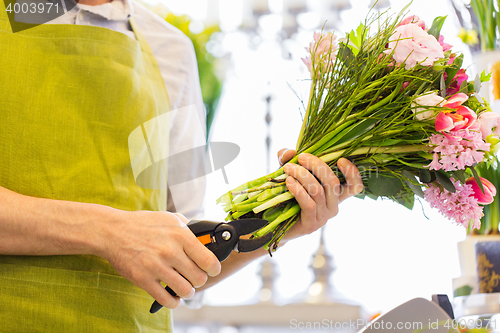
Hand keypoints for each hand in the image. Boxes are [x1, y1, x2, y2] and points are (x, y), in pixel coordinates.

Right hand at [98, 211, 220, 308]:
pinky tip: (172, 295)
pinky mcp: (143, 280)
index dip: (214, 268)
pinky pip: (166, 299)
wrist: (112, 231)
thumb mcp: (169, 218)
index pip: (209, 260)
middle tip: (194, 276)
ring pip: (185, 290)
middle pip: (199, 278)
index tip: (212, 270)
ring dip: (187, 291)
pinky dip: (173, 301)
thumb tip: (204, 238)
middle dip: (199, 279)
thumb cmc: (143, 224)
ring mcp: (156, 267)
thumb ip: (188, 228)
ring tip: (184, 286)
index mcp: (180, 235)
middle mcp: (170, 251)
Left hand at [277, 149, 362, 240]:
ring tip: (288, 168)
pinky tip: (288, 181)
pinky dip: (298, 190)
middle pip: (333, 182)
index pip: (355, 186)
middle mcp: (333, 206)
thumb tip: (291, 152)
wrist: (273, 221)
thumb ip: (288, 158)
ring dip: (302, 175)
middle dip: (317, 165)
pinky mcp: (311, 225)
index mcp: (335, 194)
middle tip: (301, 157)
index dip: (353, 173)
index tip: (340, 160)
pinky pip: (308, 204)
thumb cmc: (286, 194)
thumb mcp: (290, 171)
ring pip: (318, 191)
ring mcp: (323, 217)